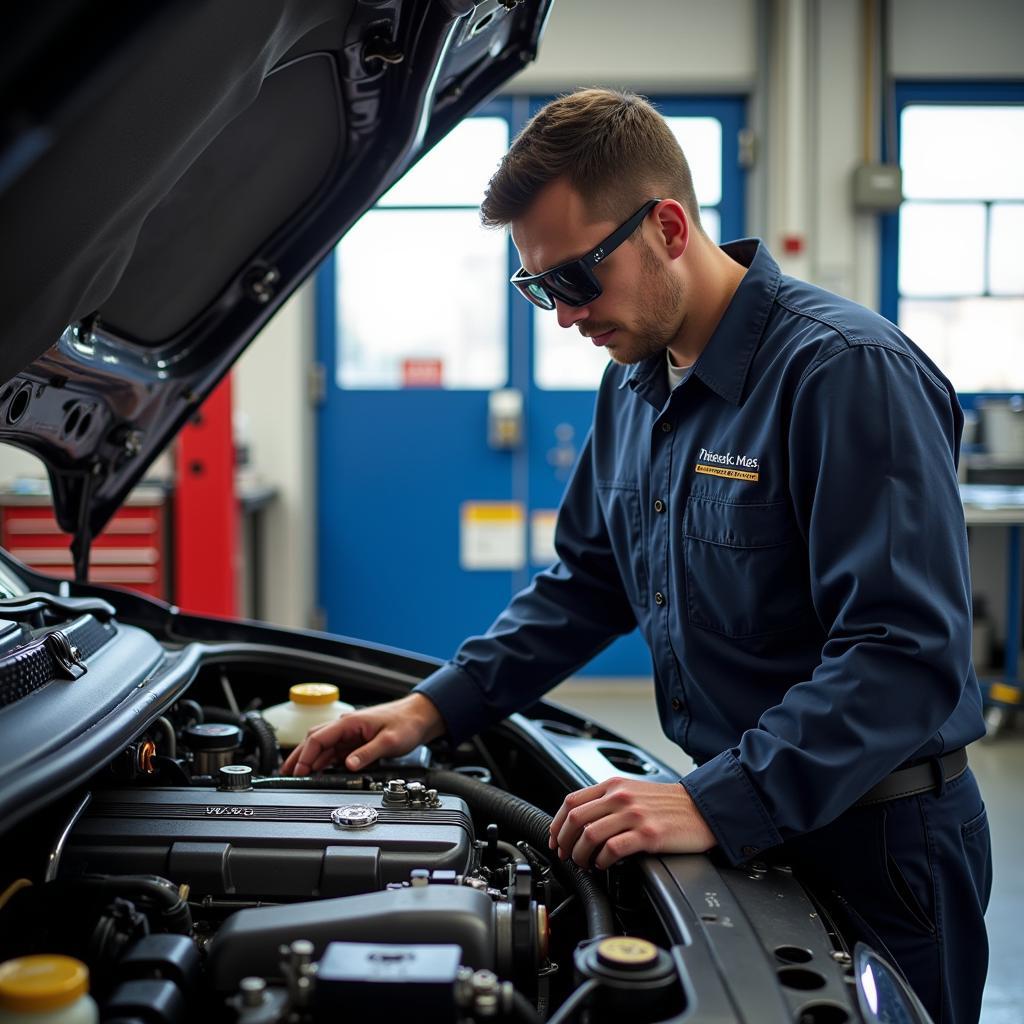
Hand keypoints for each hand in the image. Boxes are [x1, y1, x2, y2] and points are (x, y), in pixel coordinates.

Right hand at [280, 693, 444, 775]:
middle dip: (299, 757)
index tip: (298, 770)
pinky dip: (323, 761)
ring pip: (322, 746)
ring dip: (309, 760)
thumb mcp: (389, 741)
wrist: (421, 716)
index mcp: (349, 722)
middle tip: (285, 774)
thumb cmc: (407, 723)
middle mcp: (346, 726)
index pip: (318, 738)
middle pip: (314, 740)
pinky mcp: (356, 741)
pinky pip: (334, 751)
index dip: (305, 755)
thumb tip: (348, 765)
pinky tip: (317, 771)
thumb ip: (368, 753)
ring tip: (295, 775)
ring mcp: (350, 733)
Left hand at [548, 777, 715, 869]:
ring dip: (580, 855)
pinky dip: (602, 861)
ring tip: (585, 864)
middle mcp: (621, 797)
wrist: (703, 808)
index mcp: (614, 785)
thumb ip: (609, 801)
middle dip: (564, 842)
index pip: (572, 801)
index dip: (557, 824)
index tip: (555, 840)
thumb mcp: (634, 792)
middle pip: (576, 819)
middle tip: (566, 857)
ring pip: (589, 835)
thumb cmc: (670, 804)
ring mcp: (634, 815)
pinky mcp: (648, 835)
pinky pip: (612, 849)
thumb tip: (583, 822)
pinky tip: (604, 866)